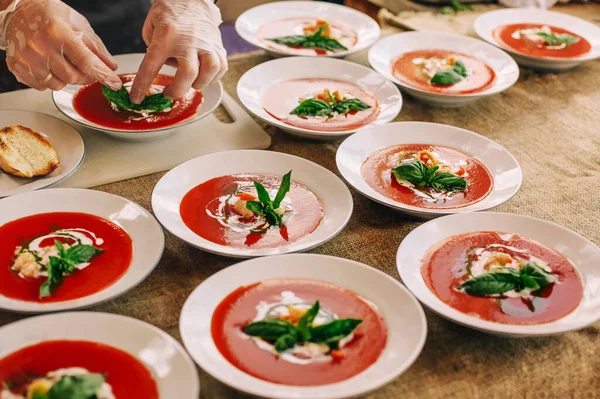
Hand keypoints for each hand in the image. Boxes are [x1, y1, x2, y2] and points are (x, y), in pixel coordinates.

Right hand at [0, 0, 121, 90]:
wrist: (15, 8)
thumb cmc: (47, 12)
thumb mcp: (76, 22)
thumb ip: (96, 46)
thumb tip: (111, 66)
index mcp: (58, 32)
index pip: (86, 61)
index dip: (103, 75)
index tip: (114, 83)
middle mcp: (40, 46)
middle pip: (73, 77)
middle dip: (86, 76)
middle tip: (87, 68)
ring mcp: (26, 58)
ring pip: (58, 85)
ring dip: (67, 78)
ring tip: (63, 62)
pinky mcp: (17, 66)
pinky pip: (42, 86)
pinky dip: (50, 80)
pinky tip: (49, 65)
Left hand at [130, 0, 226, 103]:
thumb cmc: (169, 15)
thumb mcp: (152, 29)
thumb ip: (154, 52)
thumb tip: (160, 73)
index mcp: (166, 36)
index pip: (151, 66)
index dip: (142, 86)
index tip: (137, 98)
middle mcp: (189, 41)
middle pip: (188, 74)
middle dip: (177, 90)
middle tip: (169, 93)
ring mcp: (206, 43)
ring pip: (209, 71)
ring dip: (199, 83)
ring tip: (190, 83)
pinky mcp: (218, 45)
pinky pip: (221, 68)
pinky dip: (212, 78)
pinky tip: (203, 77)